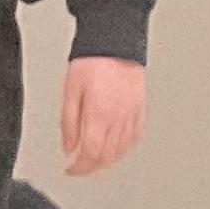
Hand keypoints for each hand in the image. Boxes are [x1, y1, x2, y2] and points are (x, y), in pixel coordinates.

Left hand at [61, 54, 146, 174]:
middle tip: (81, 168)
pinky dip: (125, 148)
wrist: (115, 39)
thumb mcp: (70, 91)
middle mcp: (118, 117)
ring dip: (107, 161)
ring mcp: (131, 113)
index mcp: (99, 114)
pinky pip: (135, 136)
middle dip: (91, 167)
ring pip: (122, 150)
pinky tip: (116, 148)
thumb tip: (69, 147)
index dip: (79, 168)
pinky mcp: (140, 106)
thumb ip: (68, 123)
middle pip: (106, 157)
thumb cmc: (92, 60)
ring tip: (96, 159)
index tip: (71, 170)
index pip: (90, 155)